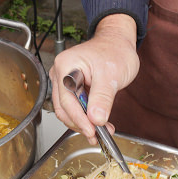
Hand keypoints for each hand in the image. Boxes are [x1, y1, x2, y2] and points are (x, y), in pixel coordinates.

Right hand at [49, 14, 139, 144]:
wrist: (117, 42)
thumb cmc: (115, 51)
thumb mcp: (111, 75)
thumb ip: (102, 98)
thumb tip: (96, 119)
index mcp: (66, 66)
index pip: (68, 101)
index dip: (80, 120)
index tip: (93, 132)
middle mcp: (60, 73)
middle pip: (64, 109)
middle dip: (81, 124)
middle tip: (98, 136)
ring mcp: (63, 81)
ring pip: (68, 110)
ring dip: (83, 123)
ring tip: (101, 131)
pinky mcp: (70, 87)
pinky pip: (74, 106)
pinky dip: (85, 116)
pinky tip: (97, 122)